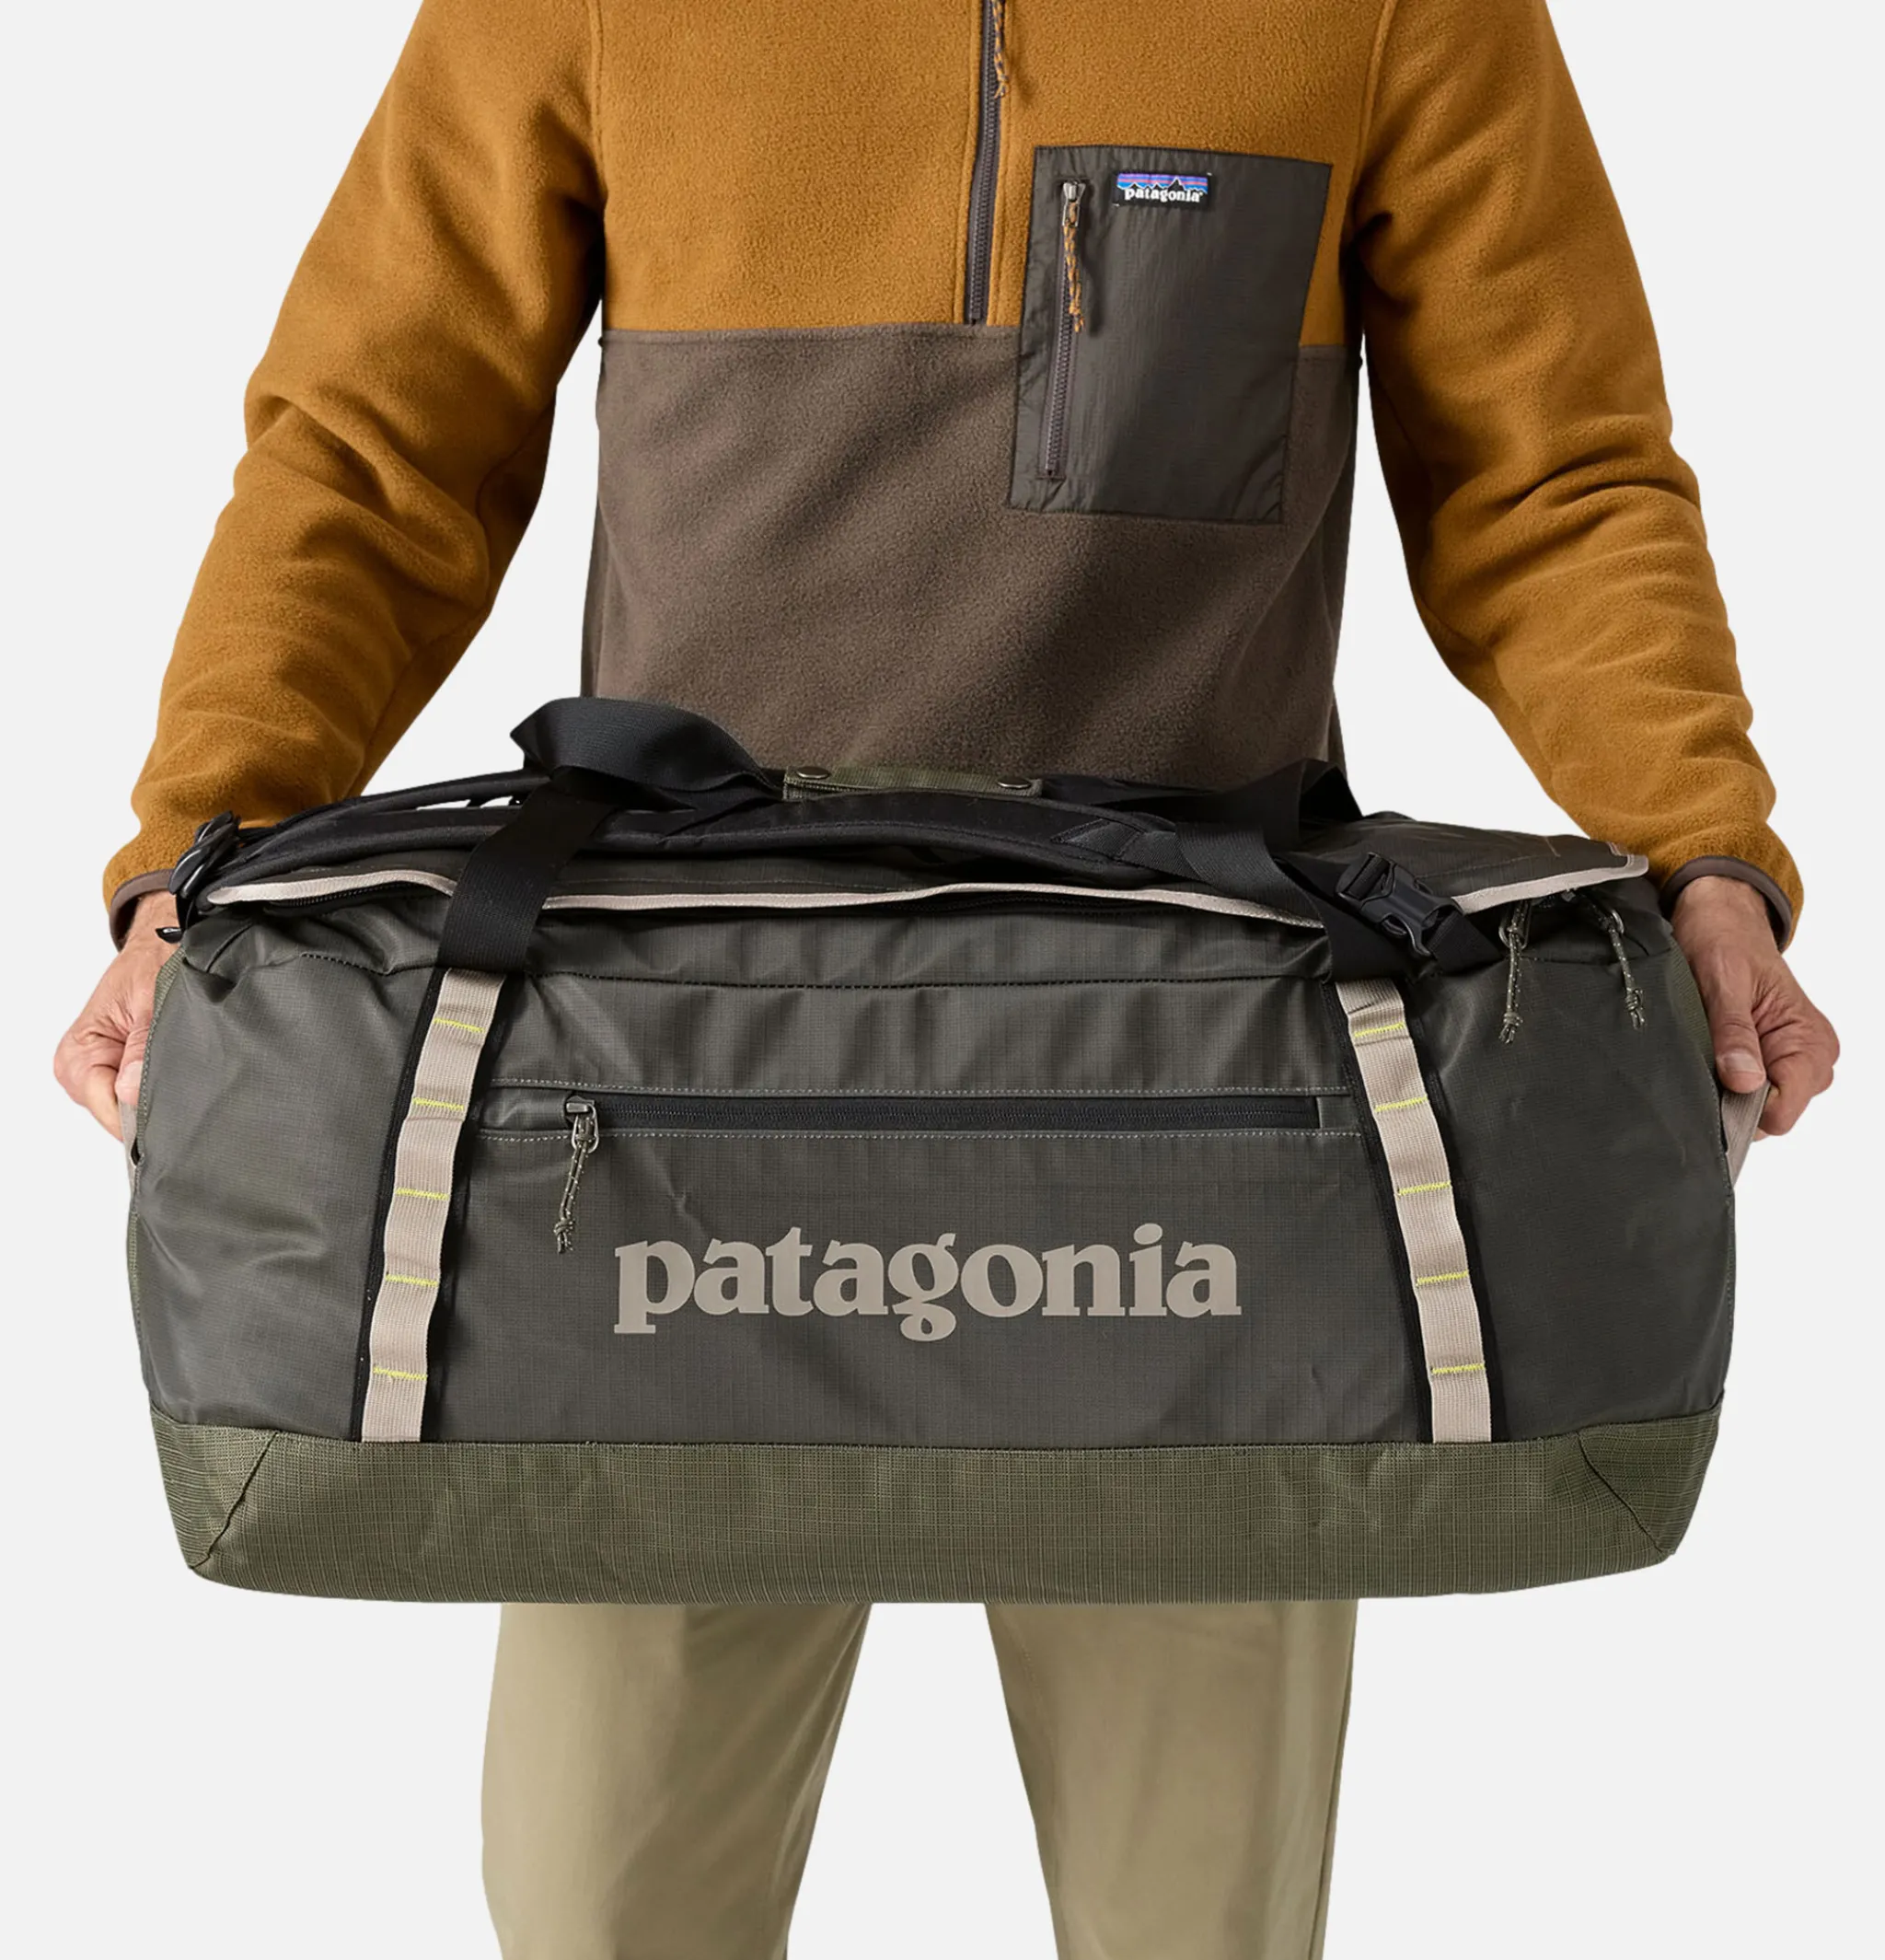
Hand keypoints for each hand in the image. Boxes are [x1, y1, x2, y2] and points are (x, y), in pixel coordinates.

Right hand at [54, 891, 178, 1139]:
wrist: (157, 949)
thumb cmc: (150, 967)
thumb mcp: (152, 1004)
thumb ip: (142, 1050)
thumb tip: (130, 1092)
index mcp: (80, 1052)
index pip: (105, 1105)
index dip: (139, 1112)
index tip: (173, 1105)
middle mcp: (81, 1066)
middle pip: (116, 1113)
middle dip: (149, 1103)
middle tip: (184, 1080)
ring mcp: (99, 1071)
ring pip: (128, 1108)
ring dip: (155, 1093)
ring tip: (177, 1063)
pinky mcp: (116, 1070)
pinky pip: (136, 1095)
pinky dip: (156, 1087)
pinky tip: (171, 1069)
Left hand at [1670, 875, 1836, 1138]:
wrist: (1720, 915)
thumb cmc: (1725, 939)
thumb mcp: (1723, 982)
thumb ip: (1734, 1033)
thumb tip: (1744, 1080)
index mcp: (1809, 1041)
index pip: (1783, 1110)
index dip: (1743, 1107)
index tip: (1710, 1087)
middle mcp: (1809, 1055)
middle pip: (1770, 1115)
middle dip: (1732, 1098)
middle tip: (1702, 1061)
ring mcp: (1789, 1058)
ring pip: (1755, 1106)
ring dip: (1725, 1087)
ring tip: (1706, 1049)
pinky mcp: (1768, 1056)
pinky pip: (1746, 1089)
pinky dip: (1723, 1079)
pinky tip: (1709, 1053)